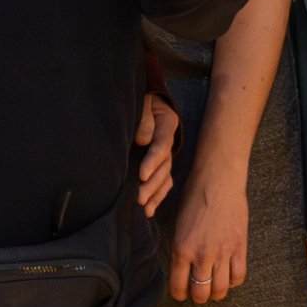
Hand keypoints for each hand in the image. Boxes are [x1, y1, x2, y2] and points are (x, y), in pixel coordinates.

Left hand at [134, 91, 179, 215]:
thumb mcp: (141, 100)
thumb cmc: (138, 97)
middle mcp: (168, 139)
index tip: (141, 175)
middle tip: (139, 198)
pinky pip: (163, 181)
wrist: (140, 96)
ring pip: (165, 176)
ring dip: (155, 193)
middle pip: (164, 165)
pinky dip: (157, 195)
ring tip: (144, 208)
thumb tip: (144, 140)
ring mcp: (165, 152)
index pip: (161, 145)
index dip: (152, 161)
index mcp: (167, 123)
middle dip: (152, 184)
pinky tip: (149, 210)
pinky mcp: (159, 161)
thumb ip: (143, 118)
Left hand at [168, 159, 250, 302]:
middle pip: (201, 292)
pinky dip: (234, 281)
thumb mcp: (178, 223)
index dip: (180, 294)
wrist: (218, 179)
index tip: (181, 294)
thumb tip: (184, 266)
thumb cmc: (194, 195)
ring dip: (216, 293)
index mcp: (181, 248)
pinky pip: (239, 276)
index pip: (178, 286)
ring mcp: (223, 252)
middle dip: (198, 297)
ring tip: (214, 288)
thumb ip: (182, 247)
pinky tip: (229, 276)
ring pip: (221, 289)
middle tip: (199, 293)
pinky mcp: (240, 247)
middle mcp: (201, 254)